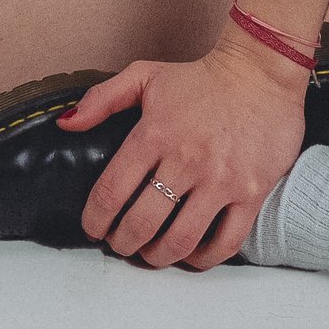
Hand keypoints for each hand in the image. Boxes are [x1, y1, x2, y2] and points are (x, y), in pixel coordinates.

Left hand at [59, 33, 308, 268]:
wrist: (262, 71)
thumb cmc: (202, 77)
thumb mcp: (145, 75)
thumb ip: (102, 99)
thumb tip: (66, 124)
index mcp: (153, 134)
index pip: (110, 191)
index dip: (96, 219)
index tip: (94, 228)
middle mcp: (185, 160)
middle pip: (142, 223)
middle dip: (124, 243)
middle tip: (121, 245)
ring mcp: (220, 179)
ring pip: (181, 239)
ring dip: (159, 256)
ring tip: (152, 254)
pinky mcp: (251, 192)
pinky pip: (226, 241)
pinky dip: (204, 258)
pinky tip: (192, 256)